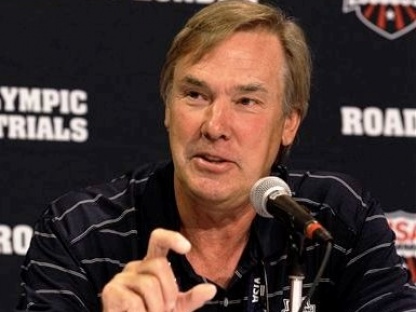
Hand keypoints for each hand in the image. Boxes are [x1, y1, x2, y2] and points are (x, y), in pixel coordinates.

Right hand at [101, 228, 216, 311]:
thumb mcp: (175, 309)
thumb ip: (191, 298)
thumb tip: (212, 289)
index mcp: (151, 265)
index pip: (158, 240)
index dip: (171, 238)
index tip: (187, 248)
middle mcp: (135, 267)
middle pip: (159, 265)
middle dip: (169, 292)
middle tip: (164, 310)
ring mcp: (121, 278)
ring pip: (149, 284)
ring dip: (156, 308)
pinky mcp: (110, 292)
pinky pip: (134, 302)